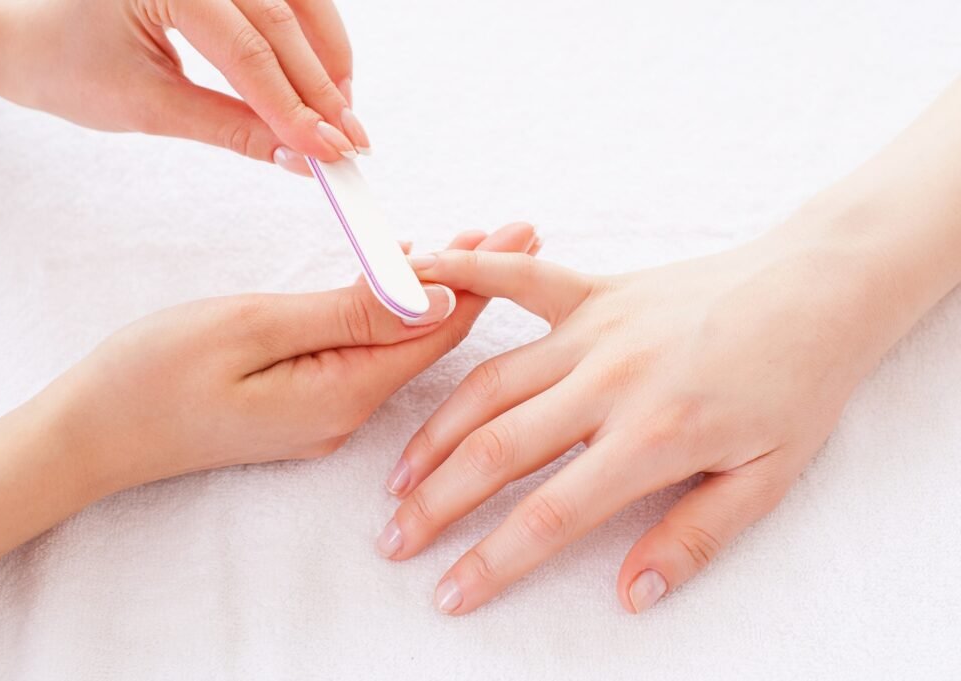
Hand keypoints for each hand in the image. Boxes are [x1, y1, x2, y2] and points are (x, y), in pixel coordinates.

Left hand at [0, 0, 368, 171]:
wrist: (31, 37)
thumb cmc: (68, 66)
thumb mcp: (149, 108)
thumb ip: (230, 130)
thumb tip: (296, 157)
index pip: (248, 52)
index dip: (295, 107)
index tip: (330, 151)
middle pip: (282, 23)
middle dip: (322, 89)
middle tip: (351, 143)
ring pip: (296, 1)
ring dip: (327, 57)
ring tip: (341, 114)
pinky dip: (311, 38)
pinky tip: (324, 78)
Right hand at [76, 223, 535, 487]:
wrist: (91, 437)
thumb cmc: (152, 377)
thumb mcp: (251, 328)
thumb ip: (347, 313)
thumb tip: (434, 296)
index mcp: (342, 392)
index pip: (436, 330)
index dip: (483, 279)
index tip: (520, 234)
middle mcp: (348, 412)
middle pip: (429, 339)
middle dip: (474, 282)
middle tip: (516, 230)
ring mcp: (328, 414)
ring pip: (400, 345)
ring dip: (436, 295)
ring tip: (477, 248)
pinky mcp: (307, 407)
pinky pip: (368, 355)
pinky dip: (394, 315)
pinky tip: (405, 285)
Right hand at [379, 207, 960, 613]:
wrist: (817, 290)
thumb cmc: (796, 386)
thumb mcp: (766, 479)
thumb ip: (694, 538)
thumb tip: (631, 594)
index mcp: (654, 436)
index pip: (550, 514)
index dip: (492, 560)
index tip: (449, 592)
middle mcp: (609, 381)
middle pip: (499, 451)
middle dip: (438, 503)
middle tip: (394, 541)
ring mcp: (595, 329)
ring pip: (489, 383)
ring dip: (435, 432)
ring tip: (398, 478)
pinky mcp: (594, 291)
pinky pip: (516, 281)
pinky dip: (462, 278)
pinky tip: (412, 285)